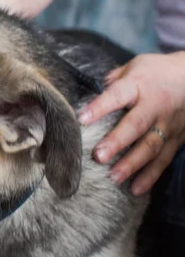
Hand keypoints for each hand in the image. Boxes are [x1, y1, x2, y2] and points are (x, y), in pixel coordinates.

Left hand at [78, 51, 184, 194]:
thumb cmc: (156, 72)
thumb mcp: (133, 67)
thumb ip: (111, 82)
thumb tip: (87, 95)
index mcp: (139, 85)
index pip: (116, 95)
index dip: (99, 107)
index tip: (81, 118)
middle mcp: (155, 105)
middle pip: (136, 125)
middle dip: (117, 142)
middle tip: (98, 156)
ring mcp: (168, 124)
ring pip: (151, 147)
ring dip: (132, 164)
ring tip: (113, 178)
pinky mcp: (177, 139)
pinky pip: (164, 159)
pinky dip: (151, 176)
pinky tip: (136, 188)